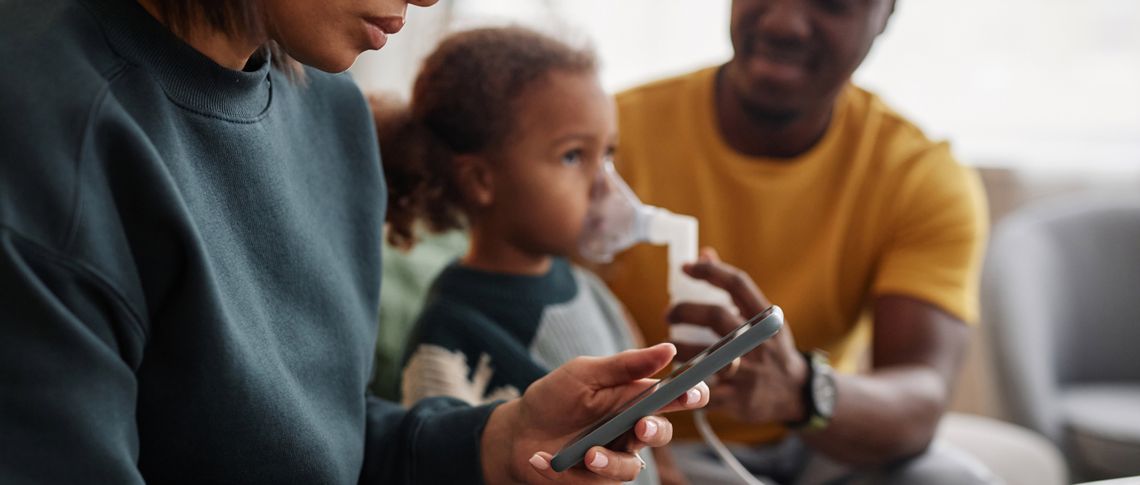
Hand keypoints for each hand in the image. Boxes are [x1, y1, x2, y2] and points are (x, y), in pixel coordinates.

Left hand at [481, 343, 709, 483]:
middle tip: (641, 426)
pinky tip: (541, 460)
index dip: (692, 395)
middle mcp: (631, 429)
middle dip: (656, 431)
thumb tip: (669, 348)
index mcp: (635, 398)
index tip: (693, 393)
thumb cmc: (555, 396)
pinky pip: (592, 482)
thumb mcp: (585, 373)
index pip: (674, 397)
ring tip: (588, 454)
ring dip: (612, 462)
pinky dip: (566, 472)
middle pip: (661, 433)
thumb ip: (626, 365)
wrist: (517, 431)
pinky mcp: (594, 480)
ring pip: (631, 467)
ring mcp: (615, 456)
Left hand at [668, 248, 807, 423]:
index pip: (737, 284)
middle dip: (685, 311)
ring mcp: (750, 372)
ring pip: (704, 355)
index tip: (685, 267)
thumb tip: (704, 253)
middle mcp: (759, 343)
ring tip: (671, 345)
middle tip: (669, 313)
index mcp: (766, 319)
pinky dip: (685, 382)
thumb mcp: (761, 318)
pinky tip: (677, 375)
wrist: (796, 394)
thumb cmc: (770, 348)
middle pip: (716, 317)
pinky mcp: (737, 400)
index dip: (709, 271)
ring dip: (679, 347)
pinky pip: (701, 389)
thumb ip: (732, 288)